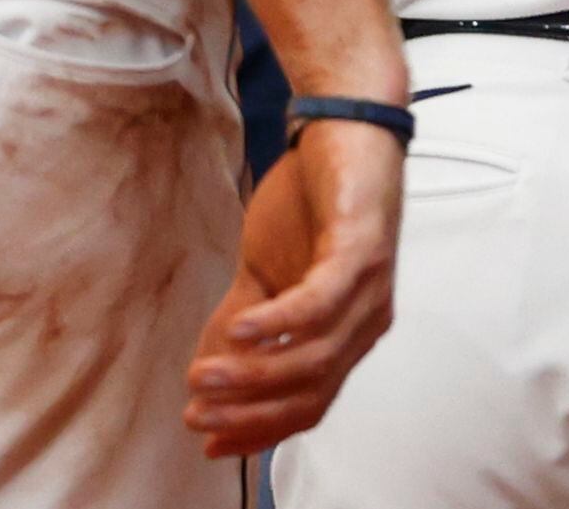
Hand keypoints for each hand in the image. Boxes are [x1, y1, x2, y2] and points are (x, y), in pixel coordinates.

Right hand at [183, 120, 403, 457]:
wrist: (343, 125)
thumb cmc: (309, 200)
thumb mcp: (264, 269)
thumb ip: (241, 322)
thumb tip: (204, 373)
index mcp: (349, 334)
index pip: (308, 403)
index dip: (259, 429)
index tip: (207, 442)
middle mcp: (368, 321)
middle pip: (311, 391)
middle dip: (250, 412)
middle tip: (196, 416)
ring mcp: (371, 286)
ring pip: (316, 355)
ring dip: (255, 374)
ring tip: (203, 377)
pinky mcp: (362, 248)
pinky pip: (323, 301)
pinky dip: (280, 322)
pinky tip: (239, 329)